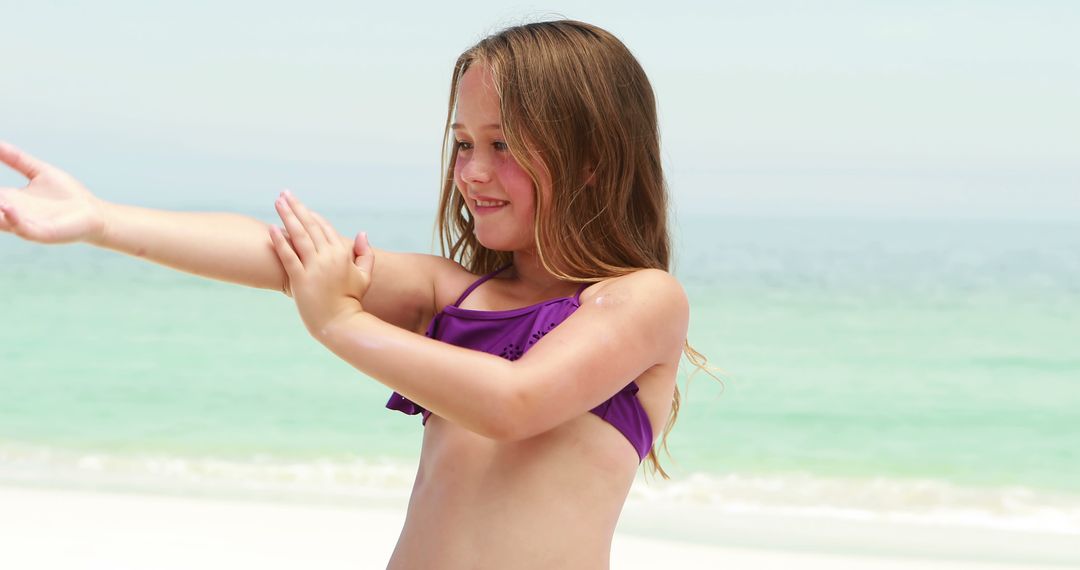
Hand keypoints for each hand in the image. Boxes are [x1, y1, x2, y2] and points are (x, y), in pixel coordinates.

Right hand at [0, 142, 106, 243]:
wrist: (94, 214)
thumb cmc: (67, 196)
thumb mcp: (38, 171)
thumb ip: (15, 159)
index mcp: (8, 201)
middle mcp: (12, 215)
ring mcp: (26, 225)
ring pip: (0, 221)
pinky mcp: (43, 233)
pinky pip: (24, 229)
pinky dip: (13, 219)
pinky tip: (7, 206)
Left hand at [269, 190, 373, 335]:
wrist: (340, 323)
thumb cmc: (352, 299)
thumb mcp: (365, 275)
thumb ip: (365, 253)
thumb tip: (362, 233)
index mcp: (342, 253)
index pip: (325, 227)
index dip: (312, 215)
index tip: (301, 206)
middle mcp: (327, 257)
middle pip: (309, 225)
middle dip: (296, 207)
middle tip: (284, 193)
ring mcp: (313, 268)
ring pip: (298, 236)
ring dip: (286, 216)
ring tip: (277, 202)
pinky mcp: (300, 279)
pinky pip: (288, 256)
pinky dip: (279, 241)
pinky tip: (271, 228)